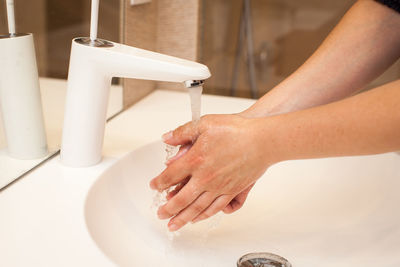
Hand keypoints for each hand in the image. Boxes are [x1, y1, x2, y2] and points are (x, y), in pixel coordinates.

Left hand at [150, 114, 270, 230]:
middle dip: (167, 208)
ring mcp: (219, 187)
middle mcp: (205, 177)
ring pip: (196, 208)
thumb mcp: (205, 123)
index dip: (159, 182)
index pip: (170, 176)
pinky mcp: (232, 191)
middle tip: (160, 214)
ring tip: (173, 225)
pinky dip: (203, 216)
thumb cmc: (237, 130)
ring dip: (182, 218)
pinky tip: (197, 219)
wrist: (263, 141)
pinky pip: (214, 208)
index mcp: (196, 160)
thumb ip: (183, 132)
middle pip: (181, 198)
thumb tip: (167, 138)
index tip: (154, 186)